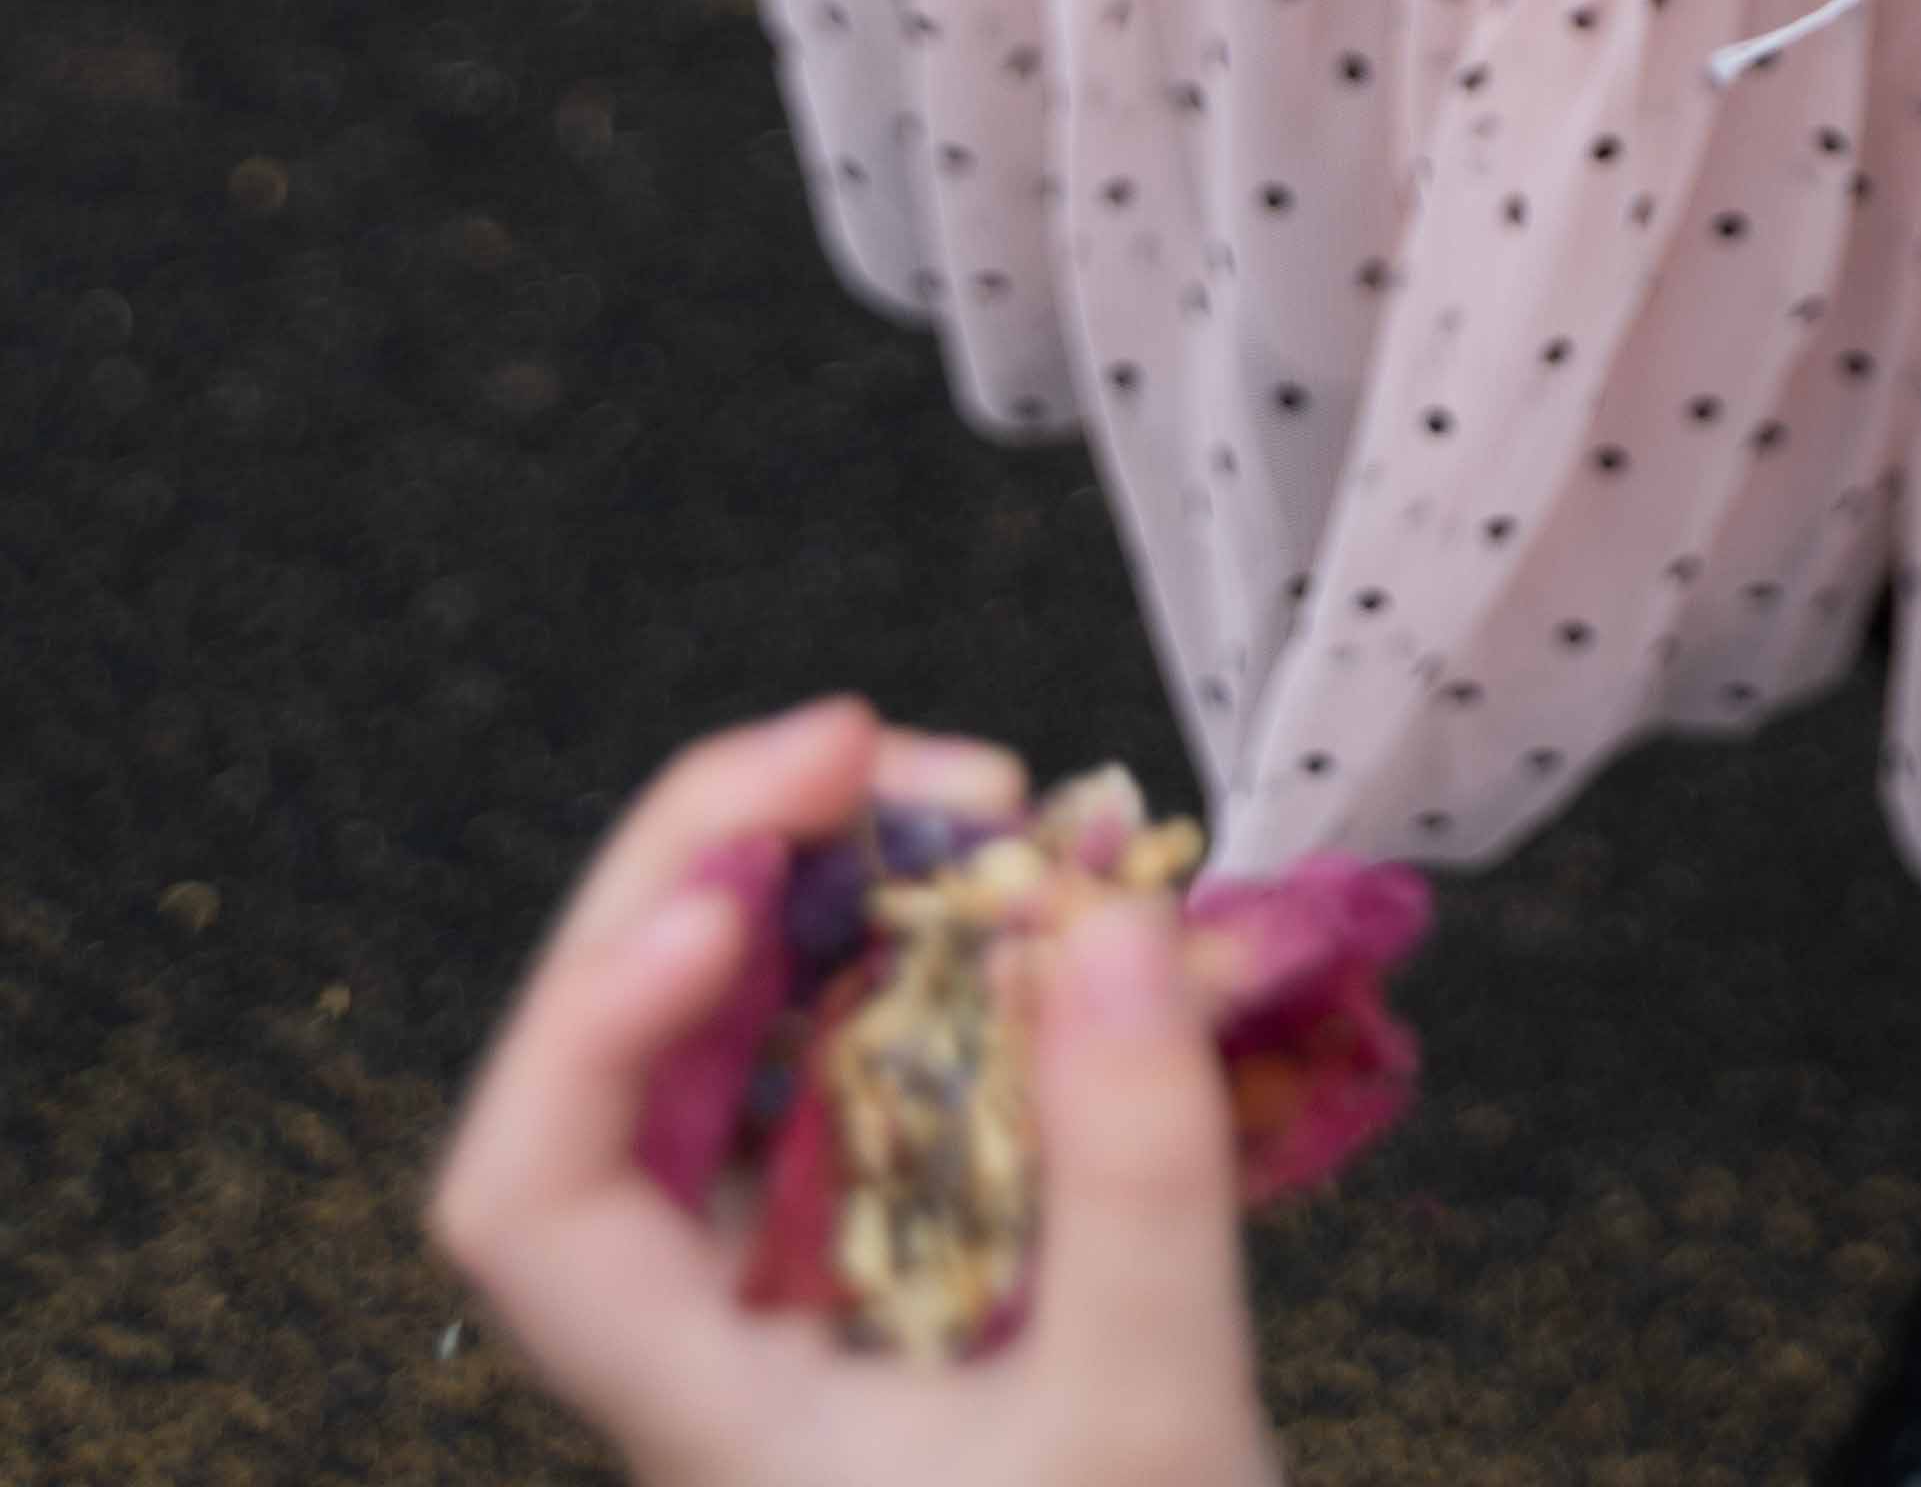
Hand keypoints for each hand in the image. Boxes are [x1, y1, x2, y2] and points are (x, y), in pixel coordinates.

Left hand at [428, 705, 1277, 1486]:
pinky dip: (924, 978)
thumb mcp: (1150, 1418)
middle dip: (721, 869)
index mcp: (711, 1410)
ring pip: (726, 1063)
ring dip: (828, 904)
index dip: (590, 1017)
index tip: (746, 888)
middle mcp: (717, 1349)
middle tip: (878, 748)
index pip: (524, 1205)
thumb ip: (1131, 1171)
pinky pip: (853, 1089)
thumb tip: (1104, 917)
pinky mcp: (896, 1282)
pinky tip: (1028, 925)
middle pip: (609, 1079)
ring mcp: (800, 1308)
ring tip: (976, 805)